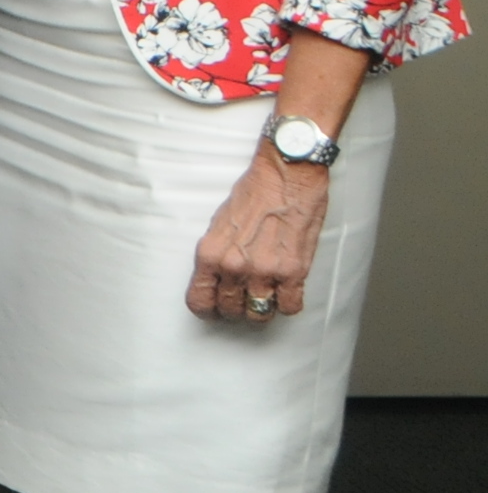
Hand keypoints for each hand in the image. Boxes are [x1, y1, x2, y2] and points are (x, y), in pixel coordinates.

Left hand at [190, 144, 330, 324]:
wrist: (285, 176)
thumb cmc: (252, 194)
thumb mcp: (218, 223)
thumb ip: (216, 254)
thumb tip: (215, 278)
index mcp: (210, 254)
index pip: (199, 300)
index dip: (207, 308)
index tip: (214, 308)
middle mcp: (234, 267)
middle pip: (230, 310)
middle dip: (235, 309)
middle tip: (243, 298)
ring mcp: (264, 271)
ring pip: (259, 315)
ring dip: (262, 309)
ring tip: (265, 296)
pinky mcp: (294, 272)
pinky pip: (289, 307)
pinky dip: (288, 303)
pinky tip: (287, 291)